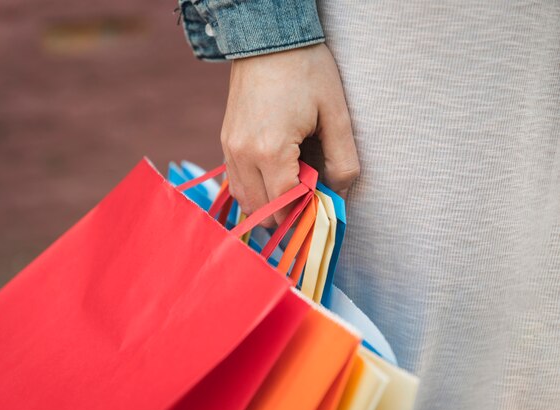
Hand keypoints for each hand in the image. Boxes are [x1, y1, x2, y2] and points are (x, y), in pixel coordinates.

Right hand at [221, 43, 359, 226]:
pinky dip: (254, 191)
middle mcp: (243, 154)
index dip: (306, 211)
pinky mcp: (226, 141)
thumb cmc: (307, 70)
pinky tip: (274, 181)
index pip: (286, 203)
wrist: (267, 37)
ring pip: (245, 200)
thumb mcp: (336, 114)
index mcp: (270, 150)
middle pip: (262, 209)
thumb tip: (340, 196)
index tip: (323, 206)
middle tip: (310, 201)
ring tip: (293, 194)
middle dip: (288, 213)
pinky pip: (235, 182)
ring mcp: (230, 148)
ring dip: (268, 206)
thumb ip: (342, 161)